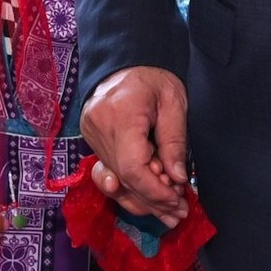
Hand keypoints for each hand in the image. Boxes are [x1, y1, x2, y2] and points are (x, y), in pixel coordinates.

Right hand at [80, 66, 190, 224]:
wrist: (125, 58)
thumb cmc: (153, 76)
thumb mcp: (174, 103)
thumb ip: (175, 142)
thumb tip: (177, 179)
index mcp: (120, 114)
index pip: (133, 168)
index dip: (155, 191)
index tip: (178, 201)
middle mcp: (98, 126)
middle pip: (124, 178)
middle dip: (153, 200)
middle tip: (179, 212)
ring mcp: (90, 133)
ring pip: (115, 179)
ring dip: (142, 198)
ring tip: (168, 210)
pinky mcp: (90, 138)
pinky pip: (110, 170)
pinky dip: (130, 186)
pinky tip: (147, 198)